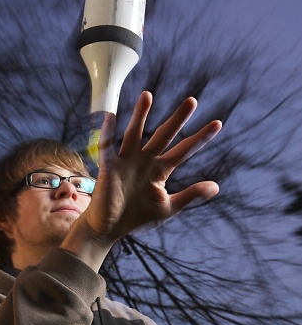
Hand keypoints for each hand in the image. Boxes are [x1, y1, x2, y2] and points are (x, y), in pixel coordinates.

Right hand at [61, 91, 220, 270]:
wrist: (109, 229)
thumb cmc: (137, 217)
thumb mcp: (168, 207)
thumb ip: (191, 195)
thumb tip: (216, 186)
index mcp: (160, 170)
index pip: (183, 150)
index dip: (199, 138)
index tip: (217, 124)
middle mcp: (145, 161)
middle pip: (163, 135)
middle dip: (178, 119)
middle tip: (192, 101)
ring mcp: (126, 162)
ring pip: (134, 134)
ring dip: (140, 115)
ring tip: (147, 95)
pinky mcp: (109, 168)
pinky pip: (107, 147)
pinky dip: (108, 132)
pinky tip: (111, 116)